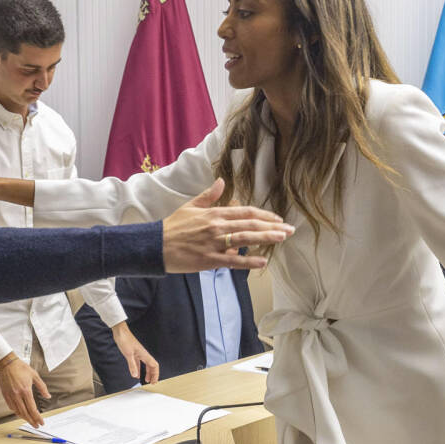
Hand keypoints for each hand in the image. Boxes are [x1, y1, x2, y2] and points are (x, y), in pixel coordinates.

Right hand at [0, 355, 48, 427]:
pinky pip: (11, 407)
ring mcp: (10, 395)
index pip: (32, 408)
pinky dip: (17, 412)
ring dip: (24, 418)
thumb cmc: (20, 367)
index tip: (41, 422)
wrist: (6, 363)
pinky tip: (21, 414)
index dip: (37, 417)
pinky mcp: (5, 395)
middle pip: (25, 413)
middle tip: (36, 425)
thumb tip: (48, 396)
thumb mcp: (35, 375)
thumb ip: (42, 387)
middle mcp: (17, 394)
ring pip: (17, 411)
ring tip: (30, 421)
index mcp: (25, 390)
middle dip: (32, 421)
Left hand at [110, 322, 158, 383]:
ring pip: (146, 365)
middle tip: (151, 383)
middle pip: (151, 366)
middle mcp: (143, 355)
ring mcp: (139, 354)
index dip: (155, 374)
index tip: (154, 382)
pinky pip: (139, 364)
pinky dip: (139, 369)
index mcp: (144, 355)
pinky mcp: (133, 354)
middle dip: (152, 375)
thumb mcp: (128, 354)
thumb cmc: (125, 340)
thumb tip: (135, 375)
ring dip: (147, 373)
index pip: (154, 366)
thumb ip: (132, 365)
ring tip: (145, 380)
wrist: (120, 332)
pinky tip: (136, 374)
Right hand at [161, 180, 292, 272]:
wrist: (154, 246)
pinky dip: (248, 262)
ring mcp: (213, 243)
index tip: (278, 219)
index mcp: (214, 213)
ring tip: (282, 238)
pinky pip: (232, 262)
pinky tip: (262, 262)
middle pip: (250, 225)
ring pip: (245, 239)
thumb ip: (209, 196)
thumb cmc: (172, 227)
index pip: (245, 212)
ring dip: (265, 238)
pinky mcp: (208, 260)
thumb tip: (221, 181)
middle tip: (290, 230)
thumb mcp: (190, 206)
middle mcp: (217, 226)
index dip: (264, 215)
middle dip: (272, 227)